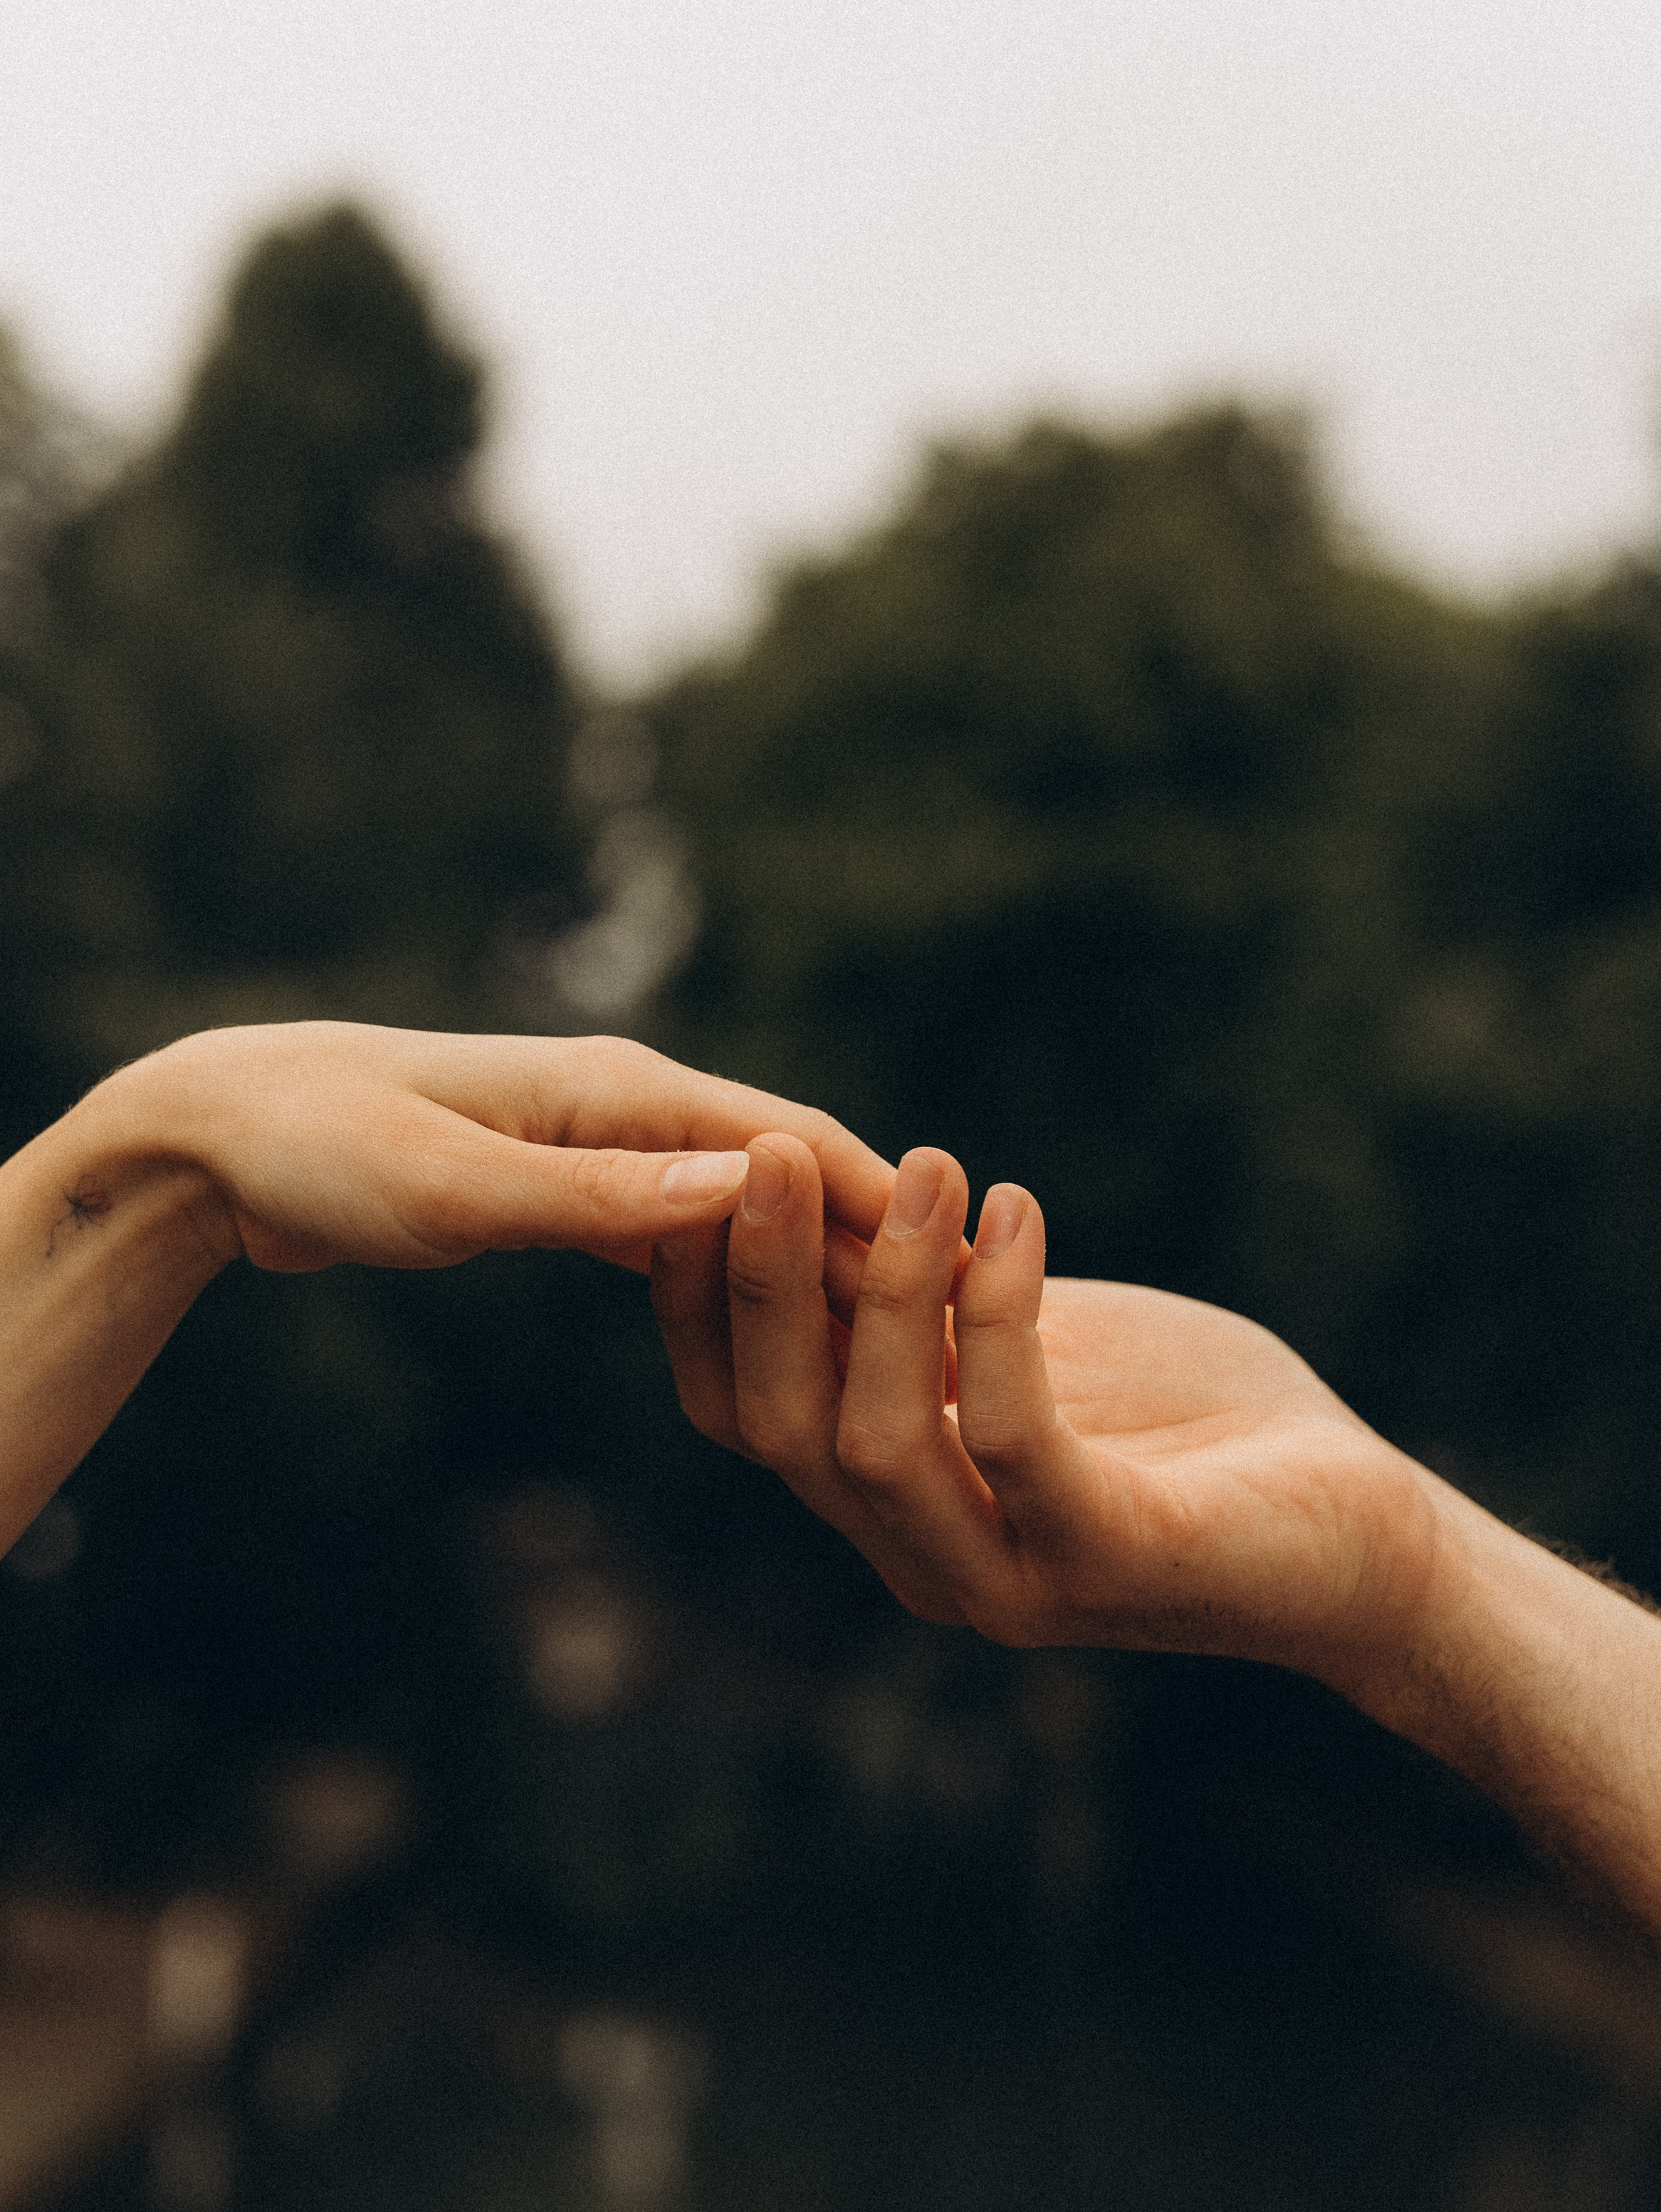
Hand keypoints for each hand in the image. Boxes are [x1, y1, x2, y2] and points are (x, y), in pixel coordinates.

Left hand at [0, 1024, 895, 1550]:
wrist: (218, 1134)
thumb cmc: (322, 1149)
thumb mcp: (460, 1187)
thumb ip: (604, 1197)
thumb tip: (750, 1191)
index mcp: (617, 1090)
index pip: (791, 1142)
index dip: (886, 1205)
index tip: (977, 1271)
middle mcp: (624, 1105)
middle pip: (783, 1173)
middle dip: (873, 1240)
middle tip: (970, 1330)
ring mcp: (594, 1144)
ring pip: (739, 1205)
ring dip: (810, 1262)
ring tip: (893, 1339)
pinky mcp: (561, 1183)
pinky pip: (679, 1230)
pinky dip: (736, 1271)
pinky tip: (769, 1327)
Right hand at [653, 1134, 1436, 1676]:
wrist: (1355, 1527)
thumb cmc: (1188, 1421)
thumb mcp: (1030, 1341)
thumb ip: (926, 1302)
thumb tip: (822, 1187)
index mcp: (888, 1500)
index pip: (741, 1413)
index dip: (698, 1300)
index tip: (697, 1171)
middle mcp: (922, 1556)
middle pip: (783, 1428)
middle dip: (762, 1282)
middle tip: (770, 1150)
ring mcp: (1009, 1576)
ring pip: (876, 1442)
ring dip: (887, 1288)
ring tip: (924, 1160)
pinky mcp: (1111, 1559)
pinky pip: (1014, 1437)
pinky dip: (1002, 1313)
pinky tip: (1017, 1211)